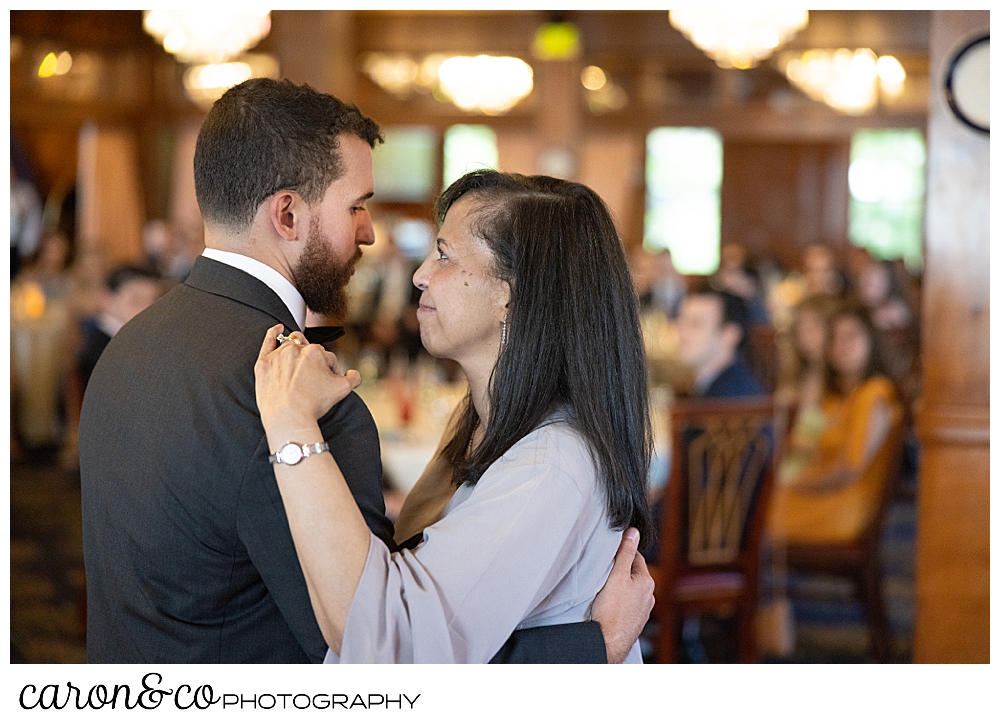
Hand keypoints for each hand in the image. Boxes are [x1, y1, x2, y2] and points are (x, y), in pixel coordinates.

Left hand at [255, 324, 360, 428]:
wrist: (288, 418)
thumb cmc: (313, 404)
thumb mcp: (342, 390)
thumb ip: (353, 377)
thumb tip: (353, 374)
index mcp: (316, 352)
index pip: (328, 358)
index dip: (330, 371)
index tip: (326, 383)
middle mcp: (297, 349)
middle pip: (309, 349)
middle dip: (313, 360)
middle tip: (312, 377)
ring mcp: (278, 355)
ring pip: (290, 344)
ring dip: (296, 350)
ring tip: (297, 363)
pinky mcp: (264, 363)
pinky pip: (269, 341)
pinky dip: (273, 333)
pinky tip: (278, 328)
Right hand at [592, 528, 654, 663]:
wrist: (609, 641)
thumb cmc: (612, 609)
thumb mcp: (617, 575)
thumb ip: (625, 552)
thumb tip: (634, 532)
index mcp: (646, 581)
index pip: (636, 557)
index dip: (623, 553)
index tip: (610, 553)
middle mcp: (649, 595)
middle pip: (633, 574)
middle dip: (621, 570)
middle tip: (605, 570)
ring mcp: (643, 610)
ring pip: (631, 590)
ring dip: (621, 587)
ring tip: (606, 588)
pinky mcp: (635, 621)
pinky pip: (628, 604)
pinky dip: (620, 601)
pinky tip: (610, 604)